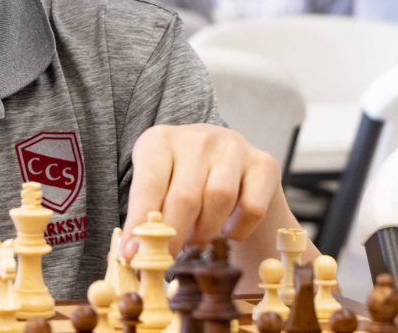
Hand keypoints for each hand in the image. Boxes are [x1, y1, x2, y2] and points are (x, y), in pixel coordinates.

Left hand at [122, 124, 280, 257]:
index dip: (140, 223)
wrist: (224, 161)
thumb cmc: (179, 179)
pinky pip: (252, 206)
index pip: (149, 184)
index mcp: (161, 140)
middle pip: (186, 196)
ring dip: (206, 231)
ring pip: (220, 198)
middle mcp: (198, 138)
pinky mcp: (263, 163)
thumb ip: (145, 216)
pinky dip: (239, 229)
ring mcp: (234, 147)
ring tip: (196, 243)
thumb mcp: (155, 188)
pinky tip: (228, 232)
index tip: (133, 254)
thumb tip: (133, 254)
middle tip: (168, 258)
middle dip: (174, 235)